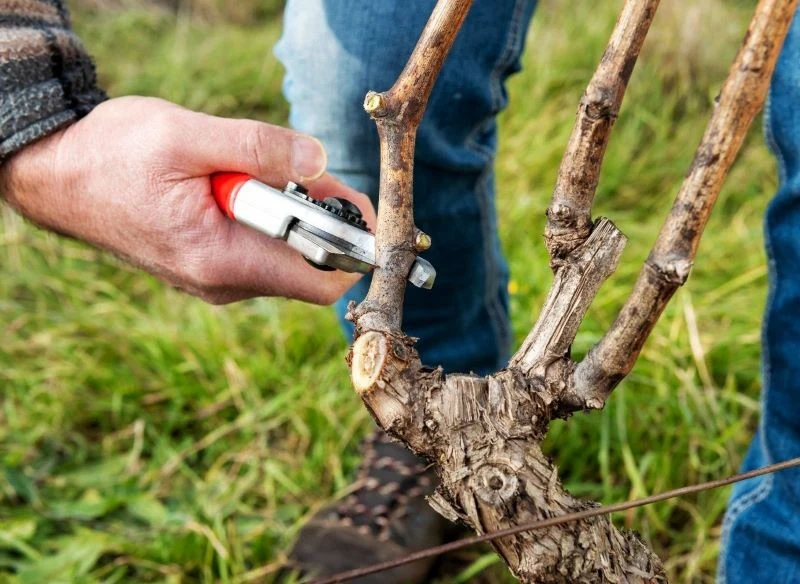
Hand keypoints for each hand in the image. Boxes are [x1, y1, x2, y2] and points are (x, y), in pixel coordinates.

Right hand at [0, 96, 374, 304]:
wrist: (60, 177)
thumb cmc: (114, 156)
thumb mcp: (186, 136)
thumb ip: (258, 148)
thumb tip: (319, 158)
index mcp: (221, 260)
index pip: (320, 281)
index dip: (353, 245)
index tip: (356, 203)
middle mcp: (223, 282)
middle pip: (308, 267)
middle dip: (323, 219)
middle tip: (308, 168)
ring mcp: (216, 279)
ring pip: (286, 257)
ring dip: (294, 214)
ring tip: (267, 169)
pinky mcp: (210, 266)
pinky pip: (261, 250)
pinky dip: (270, 219)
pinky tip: (247, 183)